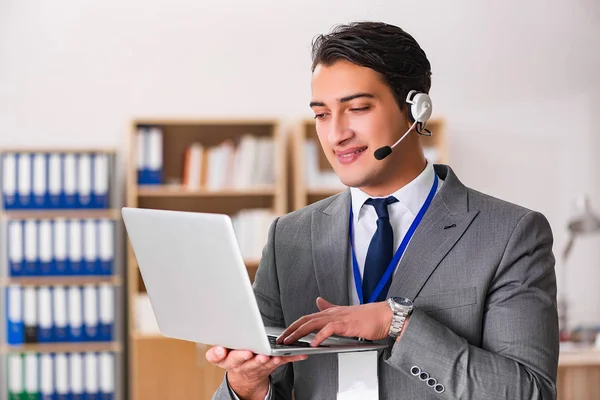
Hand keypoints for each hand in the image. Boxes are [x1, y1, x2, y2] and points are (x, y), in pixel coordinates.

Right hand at [205, 346, 306, 399]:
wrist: (245, 378)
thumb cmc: (234, 360)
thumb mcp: (220, 358)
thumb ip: (216, 353)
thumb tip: (218, 349)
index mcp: (228, 360)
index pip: (224, 359)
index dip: (227, 355)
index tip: (231, 351)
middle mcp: (243, 365)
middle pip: (247, 362)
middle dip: (253, 358)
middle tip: (259, 355)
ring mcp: (258, 366)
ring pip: (266, 363)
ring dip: (272, 359)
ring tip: (276, 355)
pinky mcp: (271, 366)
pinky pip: (282, 361)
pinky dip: (292, 357)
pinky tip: (300, 354)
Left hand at [277, 297, 392, 346]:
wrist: (385, 316)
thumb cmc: (369, 317)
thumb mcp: (345, 313)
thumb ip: (330, 307)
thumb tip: (318, 301)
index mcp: (331, 312)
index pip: (307, 318)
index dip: (294, 325)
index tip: (284, 334)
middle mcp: (332, 313)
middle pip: (306, 320)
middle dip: (291, 329)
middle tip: (280, 339)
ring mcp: (339, 317)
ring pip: (313, 323)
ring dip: (299, 333)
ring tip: (290, 341)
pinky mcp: (346, 324)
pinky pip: (329, 329)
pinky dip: (319, 336)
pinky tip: (313, 343)